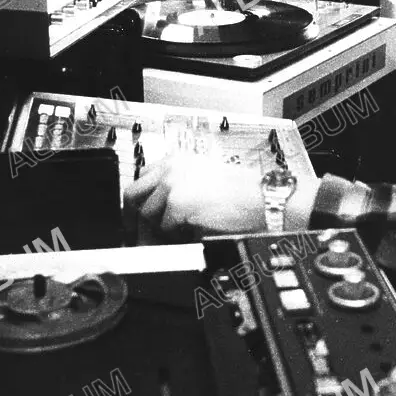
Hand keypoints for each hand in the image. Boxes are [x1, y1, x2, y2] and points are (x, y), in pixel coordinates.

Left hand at [123, 154, 319, 235]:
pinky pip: (165, 229)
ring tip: (182, 230)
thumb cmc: (242, 193)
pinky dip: (177, 236)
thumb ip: (176, 189)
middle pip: (132, 194)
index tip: (135, 216)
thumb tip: (152, 211)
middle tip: (140, 233)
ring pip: (146, 215)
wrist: (263, 200)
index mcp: (177, 159)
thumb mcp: (202, 180)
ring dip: (160, 227)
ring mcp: (173, 185)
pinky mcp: (178, 205)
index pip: (141, 178)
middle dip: (134, 217)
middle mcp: (172, 168)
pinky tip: (195, 230)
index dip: (136, 201)